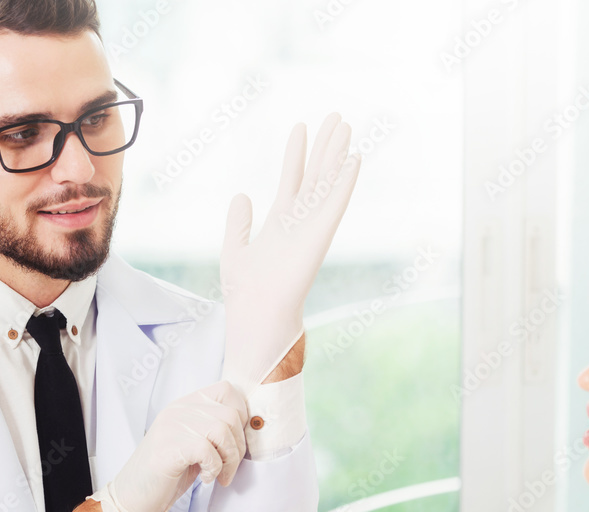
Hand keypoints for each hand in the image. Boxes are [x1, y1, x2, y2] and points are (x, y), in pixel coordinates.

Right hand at [88, 381, 247, 511]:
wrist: (133, 497)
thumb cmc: (167, 474)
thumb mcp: (193, 443)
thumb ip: (213, 430)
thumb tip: (247, 428)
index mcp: (185, 405)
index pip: (227, 390)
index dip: (241, 414)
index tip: (235, 441)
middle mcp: (178, 410)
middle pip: (230, 415)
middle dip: (238, 446)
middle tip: (228, 468)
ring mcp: (172, 426)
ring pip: (222, 431)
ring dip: (229, 459)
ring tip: (218, 475)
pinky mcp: (170, 446)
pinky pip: (208, 450)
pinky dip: (214, 468)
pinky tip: (205, 479)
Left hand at [220, 112, 361, 393]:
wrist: (256, 318)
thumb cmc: (245, 293)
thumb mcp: (234, 249)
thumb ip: (239, 223)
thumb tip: (242, 196)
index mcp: (280, 223)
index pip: (292, 179)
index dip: (297, 153)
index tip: (300, 126)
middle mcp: (299, 221)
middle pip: (316, 174)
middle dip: (324, 146)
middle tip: (336, 117)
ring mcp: (311, 227)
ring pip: (327, 182)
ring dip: (336, 154)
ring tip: (344, 125)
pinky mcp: (319, 236)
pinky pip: (335, 204)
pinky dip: (345, 182)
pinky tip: (354, 159)